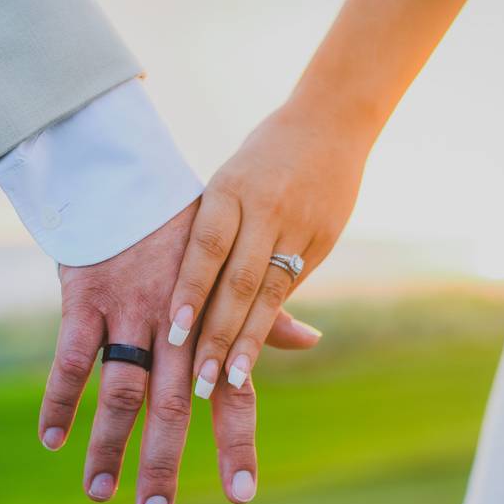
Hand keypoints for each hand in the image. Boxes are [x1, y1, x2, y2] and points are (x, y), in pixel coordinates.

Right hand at [38, 200, 260, 503]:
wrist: (129, 177)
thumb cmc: (186, 230)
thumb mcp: (232, 266)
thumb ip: (265, 311)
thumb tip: (310, 341)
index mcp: (214, 322)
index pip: (233, 392)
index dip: (236, 445)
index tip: (240, 496)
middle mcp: (177, 325)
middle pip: (173, 406)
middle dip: (162, 464)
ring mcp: (130, 312)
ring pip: (121, 391)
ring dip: (108, 446)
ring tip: (99, 494)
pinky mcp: (87, 299)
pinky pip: (72, 358)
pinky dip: (61, 399)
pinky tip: (52, 439)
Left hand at [168, 103, 368, 393]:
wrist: (330, 122)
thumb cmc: (261, 160)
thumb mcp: (229, 183)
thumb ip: (214, 235)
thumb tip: (189, 297)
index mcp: (230, 188)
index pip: (207, 248)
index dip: (190, 292)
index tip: (174, 334)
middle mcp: (265, 208)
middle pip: (238, 282)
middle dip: (217, 334)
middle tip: (199, 381)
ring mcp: (298, 226)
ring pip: (269, 293)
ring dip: (248, 341)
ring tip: (229, 380)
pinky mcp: (324, 240)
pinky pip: (292, 288)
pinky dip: (272, 322)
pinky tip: (256, 352)